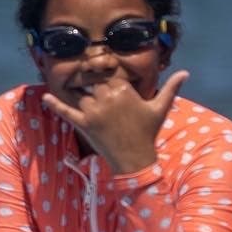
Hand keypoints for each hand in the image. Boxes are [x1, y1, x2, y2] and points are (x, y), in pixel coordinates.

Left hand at [43, 69, 189, 175]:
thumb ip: (171, 88)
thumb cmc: (147, 132)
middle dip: (90, 82)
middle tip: (86, 82)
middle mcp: (107, 98)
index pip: (107, 74)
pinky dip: (54, 104)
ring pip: (80, 94)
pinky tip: (45, 97)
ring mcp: (94, 112)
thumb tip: (186, 73)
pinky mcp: (83, 124)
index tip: (102, 75)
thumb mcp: (160, 109)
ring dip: (78, 93)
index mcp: (124, 91)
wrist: (136, 159)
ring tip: (72, 89)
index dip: (104, 75)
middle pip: (92, 82)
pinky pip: (66, 111)